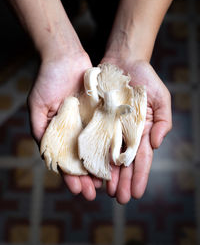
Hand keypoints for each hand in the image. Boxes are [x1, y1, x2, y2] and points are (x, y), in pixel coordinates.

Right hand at [28, 50, 101, 199]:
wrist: (65, 56)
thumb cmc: (48, 80)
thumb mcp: (37, 105)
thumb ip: (39, 129)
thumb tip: (45, 155)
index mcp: (59, 132)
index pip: (65, 160)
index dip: (70, 176)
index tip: (77, 191)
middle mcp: (75, 129)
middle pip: (83, 158)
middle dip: (88, 177)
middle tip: (94, 193)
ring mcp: (89, 121)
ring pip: (97, 148)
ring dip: (101, 165)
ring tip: (108, 183)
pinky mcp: (101, 111)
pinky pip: (107, 130)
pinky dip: (111, 145)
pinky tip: (117, 158)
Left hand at [101, 57, 171, 203]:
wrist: (123, 61)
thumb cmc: (145, 78)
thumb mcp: (161, 98)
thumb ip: (163, 121)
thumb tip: (156, 145)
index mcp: (142, 130)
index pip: (142, 158)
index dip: (140, 176)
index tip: (137, 193)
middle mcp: (125, 132)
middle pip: (124, 162)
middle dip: (123, 181)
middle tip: (119, 199)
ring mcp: (110, 126)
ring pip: (107, 155)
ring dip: (107, 174)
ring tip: (105, 191)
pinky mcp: (96, 118)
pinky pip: (94, 139)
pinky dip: (93, 154)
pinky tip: (90, 169)